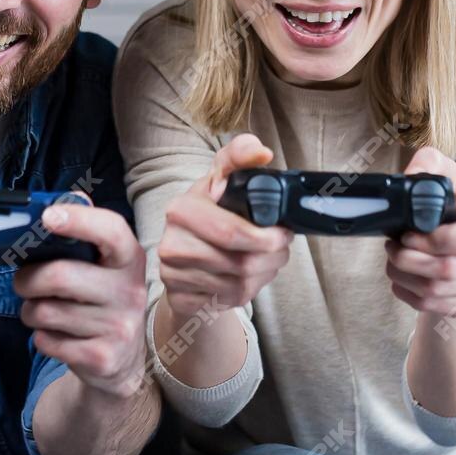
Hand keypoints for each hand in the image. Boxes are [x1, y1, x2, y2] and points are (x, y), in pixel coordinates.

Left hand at [14, 202, 149, 399]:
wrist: (123, 362)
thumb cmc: (102, 302)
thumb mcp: (104, 266)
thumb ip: (85, 233)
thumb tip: (65, 199)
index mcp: (129, 258)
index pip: (110, 230)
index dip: (78, 220)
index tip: (47, 217)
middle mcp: (130, 290)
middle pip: (59, 276)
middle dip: (27, 280)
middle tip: (23, 282)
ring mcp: (119, 326)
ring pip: (46, 312)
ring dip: (31, 312)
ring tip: (42, 311)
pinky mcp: (102, 358)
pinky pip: (47, 342)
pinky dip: (41, 338)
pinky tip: (58, 336)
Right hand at [157, 134, 292, 322]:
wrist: (182, 256)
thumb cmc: (208, 213)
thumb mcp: (220, 180)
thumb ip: (239, 157)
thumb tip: (261, 152)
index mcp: (181, 210)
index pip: (231, 232)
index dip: (266, 237)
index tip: (284, 234)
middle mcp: (171, 244)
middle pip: (240, 262)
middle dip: (272, 257)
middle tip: (281, 248)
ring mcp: (172, 275)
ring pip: (239, 285)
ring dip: (264, 274)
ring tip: (267, 260)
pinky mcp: (180, 299)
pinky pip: (228, 302)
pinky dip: (246, 291)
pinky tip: (247, 277)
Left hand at [384, 147, 455, 317]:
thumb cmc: (446, 205)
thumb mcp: (440, 176)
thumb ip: (428, 164)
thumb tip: (412, 175)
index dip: (437, 239)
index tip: (409, 235)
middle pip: (449, 269)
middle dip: (409, 260)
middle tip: (391, 248)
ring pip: (437, 291)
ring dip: (404, 276)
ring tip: (392, 260)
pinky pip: (433, 307)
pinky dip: (407, 293)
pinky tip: (400, 277)